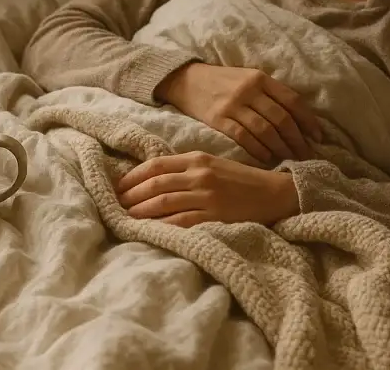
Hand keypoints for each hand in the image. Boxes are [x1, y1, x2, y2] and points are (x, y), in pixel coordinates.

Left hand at [116, 151, 300, 227]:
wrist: (274, 193)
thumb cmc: (240, 180)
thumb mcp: (213, 164)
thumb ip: (186, 168)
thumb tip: (153, 179)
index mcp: (196, 159)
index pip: (155, 165)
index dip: (132, 177)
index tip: (118, 187)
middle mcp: (199, 175)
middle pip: (154, 185)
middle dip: (131, 196)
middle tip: (116, 206)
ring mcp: (206, 196)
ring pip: (162, 203)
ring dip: (140, 212)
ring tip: (126, 219)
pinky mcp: (214, 216)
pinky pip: (180, 222)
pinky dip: (161, 227)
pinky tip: (150, 231)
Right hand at [155, 63, 322, 163]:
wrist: (187, 80)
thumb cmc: (223, 82)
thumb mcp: (249, 78)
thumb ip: (270, 93)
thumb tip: (298, 118)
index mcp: (261, 78)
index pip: (292, 101)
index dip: (308, 121)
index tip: (318, 137)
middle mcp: (250, 90)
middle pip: (282, 119)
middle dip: (298, 140)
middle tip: (306, 155)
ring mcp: (233, 104)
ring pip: (266, 130)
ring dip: (281, 148)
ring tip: (290, 159)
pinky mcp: (218, 119)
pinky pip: (244, 137)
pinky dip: (259, 150)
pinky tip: (267, 159)